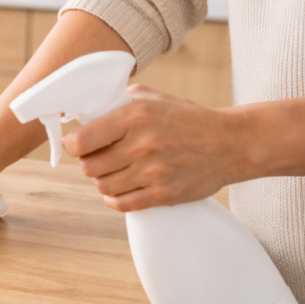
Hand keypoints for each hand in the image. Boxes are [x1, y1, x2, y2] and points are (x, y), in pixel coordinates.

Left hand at [63, 84, 243, 210]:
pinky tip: (120, 190)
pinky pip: (123, 204)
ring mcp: (154, 171)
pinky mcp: (165, 193)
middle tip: (98, 159)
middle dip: (89, 163)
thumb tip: (89, 109)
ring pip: (103, 187)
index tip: (76, 145)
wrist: (232, 143)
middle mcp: (143, 144)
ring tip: (114, 172)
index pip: (82, 141)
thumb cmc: (189, 119)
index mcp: (136, 116)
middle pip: (89, 167)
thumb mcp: (155, 99)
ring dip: (103, 181)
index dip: (72, 145)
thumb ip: (121, 100)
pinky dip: (115, 199)